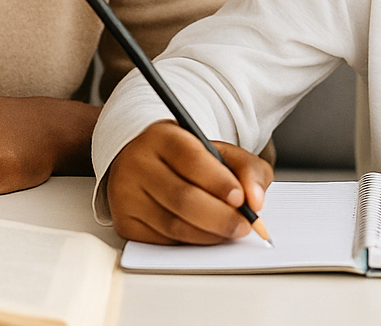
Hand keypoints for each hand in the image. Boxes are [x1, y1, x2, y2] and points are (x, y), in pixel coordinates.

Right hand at [105, 120, 272, 244]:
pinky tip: (204, 235)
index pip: (191, 159)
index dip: (219, 182)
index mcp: (161, 137)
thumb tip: (256, 200)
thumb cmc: (188, 159)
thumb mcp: (220, 151)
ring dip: (209, 235)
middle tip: (244, 226)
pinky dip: (190, 243)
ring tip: (229, 232)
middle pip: (182, 198)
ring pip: (173, 225)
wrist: (147, 163)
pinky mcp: (124, 222)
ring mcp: (126, 194)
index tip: (241, 199)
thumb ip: (247, 168)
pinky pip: (163, 242)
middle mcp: (137, 163)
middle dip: (220, 217)